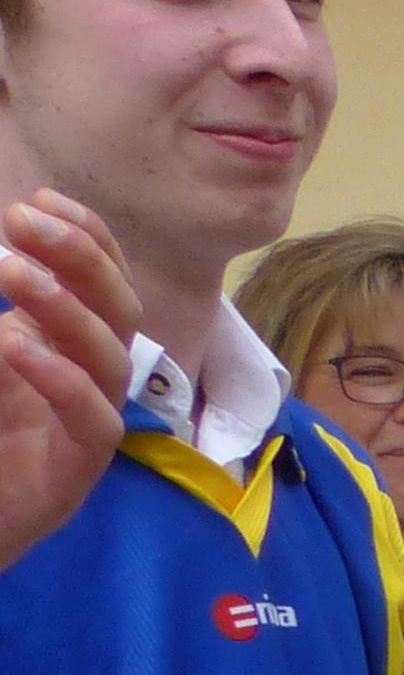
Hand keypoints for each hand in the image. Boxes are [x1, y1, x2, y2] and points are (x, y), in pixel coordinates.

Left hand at [0, 191, 137, 577]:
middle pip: (120, 311)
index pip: (104, 282)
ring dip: (66, 307)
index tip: (41, 201)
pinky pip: (94, 422)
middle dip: (80, 259)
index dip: (88, 238)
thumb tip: (0, 256)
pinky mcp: (75, 474)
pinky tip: (14, 345)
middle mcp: (85, 378)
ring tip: (10, 272)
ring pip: (111, 359)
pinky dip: (60, 379)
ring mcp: (85, 427)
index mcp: (62, 345)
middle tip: (23, 220)